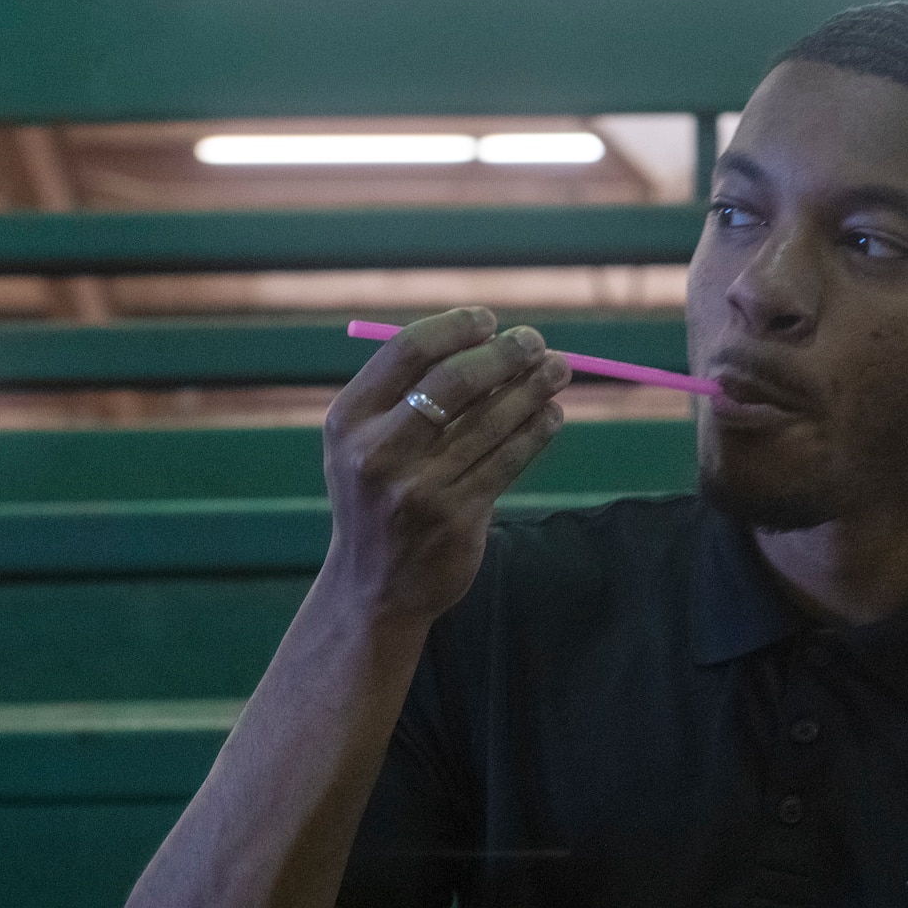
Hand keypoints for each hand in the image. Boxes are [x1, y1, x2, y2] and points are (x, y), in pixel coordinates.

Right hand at [320, 307, 571, 625]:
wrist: (375, 587)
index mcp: (350, 420)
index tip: (489, 320)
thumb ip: (407, 394)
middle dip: (503, 354)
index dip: (456, 328)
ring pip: (491, 421)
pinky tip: (551, 415)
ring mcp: (419, 488)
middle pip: (455, 381)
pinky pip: (509, 461)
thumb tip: (482, 338)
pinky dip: (536, 431)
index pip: (408, 351)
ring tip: (557, 371)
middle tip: (535, 342)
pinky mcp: (457, 517)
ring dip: (532, 388)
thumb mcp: (366, 444)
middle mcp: (379, 452)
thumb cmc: (378, 499)